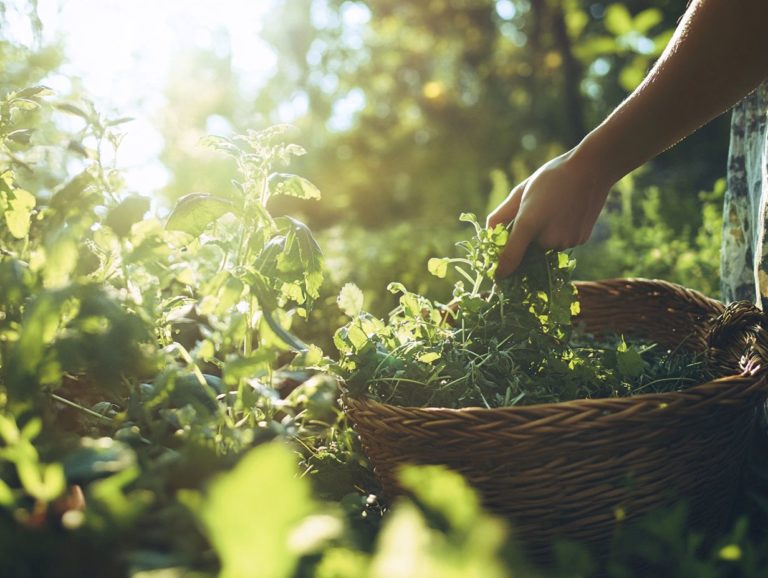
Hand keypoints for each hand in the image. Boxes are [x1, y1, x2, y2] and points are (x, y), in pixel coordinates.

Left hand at [486, 148, 613, 277]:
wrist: (592, 169)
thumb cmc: (551, 178)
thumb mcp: (520, 192)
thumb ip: (501, 216)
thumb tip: (489, 235)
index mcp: (527, 223)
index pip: (509, 259)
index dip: (500, 270)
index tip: (496, 275)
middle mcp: (547, 238)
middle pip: (528, 252)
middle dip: (525, 242)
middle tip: (532, 219)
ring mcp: (566, 242)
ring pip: (546, 248)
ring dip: (543, 238)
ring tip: (552, 211)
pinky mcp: (580, 241)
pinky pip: (562, 244)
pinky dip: (560, 235)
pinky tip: (566, 214)